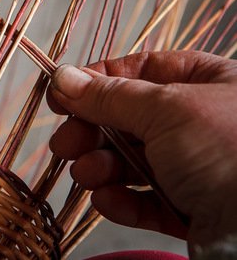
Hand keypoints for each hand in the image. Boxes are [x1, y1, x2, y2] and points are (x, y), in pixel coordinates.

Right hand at [47, 51, 236, 247]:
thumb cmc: (228, 151)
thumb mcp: (164, 109)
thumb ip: (109, 95)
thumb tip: (63, 77)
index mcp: (206, 82)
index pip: (138, 71)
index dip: (95, 83)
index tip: (60, 96)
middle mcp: (200, 121)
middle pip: (127, 118)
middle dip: (91, 132)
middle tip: (64, 144)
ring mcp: (195, 166)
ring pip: (131, 160)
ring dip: (101, 168)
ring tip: (88, 176)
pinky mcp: (190, 207)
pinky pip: (144, 198)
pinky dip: (121, 200)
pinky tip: (109, 201)